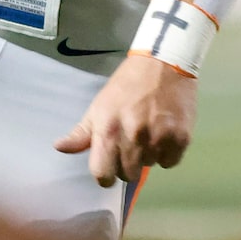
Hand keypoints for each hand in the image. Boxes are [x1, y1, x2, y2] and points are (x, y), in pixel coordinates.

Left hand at [56, 53, 196, 188]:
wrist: (163, 63)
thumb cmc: (126, 86)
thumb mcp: (99, 106)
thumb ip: (81, 133)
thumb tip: (59, 147)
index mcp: (108, 130)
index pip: (102, 174)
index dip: (105, 176)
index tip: (110, 169)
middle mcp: (133, 137)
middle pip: (128, 175)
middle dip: (128, 164)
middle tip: (132, 144)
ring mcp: (159, 138)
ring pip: (150, 166)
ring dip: (148, 155)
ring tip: (149, 132)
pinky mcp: (180, 137)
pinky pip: (170, 162)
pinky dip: (167, 152)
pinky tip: (164, 133)